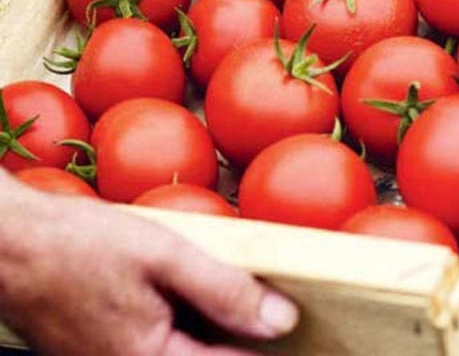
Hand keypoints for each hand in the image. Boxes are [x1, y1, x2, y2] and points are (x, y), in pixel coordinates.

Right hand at [0, 171, 297, 354]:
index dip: (267, 345)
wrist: (14, 245)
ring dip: (209, 334)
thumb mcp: (165, 256)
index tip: (299, 332)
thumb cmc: (81, 245)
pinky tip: (187, 297)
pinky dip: (181, 327)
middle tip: (270, 310)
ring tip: (237, 301)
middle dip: (237, 340)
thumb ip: (226, 290)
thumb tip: (281, 320)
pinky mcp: (97, 353)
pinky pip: (156, 348)